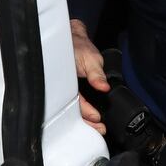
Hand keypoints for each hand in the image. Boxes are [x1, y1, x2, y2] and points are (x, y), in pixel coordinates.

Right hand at [71, 19, 107, 134]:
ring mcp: (65, 88)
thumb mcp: (90, 58)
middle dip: (85, 120)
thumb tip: (103, 87)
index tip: (97, 118)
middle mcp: (62, 87)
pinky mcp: (68, 87)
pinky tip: (90, 116)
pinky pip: (74, 101)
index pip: (75, 102)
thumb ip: (96, 74)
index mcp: (64, 82)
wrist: (71, 36)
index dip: (86, 112)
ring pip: (73, 107)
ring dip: (84, 117)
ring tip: (96, 126)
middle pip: (72, 108)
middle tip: (99, 129)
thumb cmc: (77, 46)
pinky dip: (82, 109)